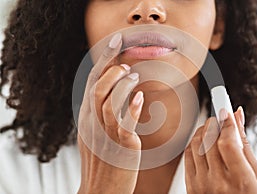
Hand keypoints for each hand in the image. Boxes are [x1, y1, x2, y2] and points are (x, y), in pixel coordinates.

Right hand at [77, 33, 142, 193]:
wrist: (100, 191)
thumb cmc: (103, 163)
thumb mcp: (96, 135)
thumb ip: (102, 114)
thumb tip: (117, 95)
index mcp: (87, 119)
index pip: (93, 83)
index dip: (104, 61)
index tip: (116, 42)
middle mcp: (93, 124)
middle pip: (97, 87)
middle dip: (111, 67)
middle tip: (125, 62)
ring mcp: (105, 135)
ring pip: (107, 101)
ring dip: (121, 85)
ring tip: (134, 76)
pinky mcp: (121, 147)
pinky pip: (123, 123)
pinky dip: (131, 107)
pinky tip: (139, 97)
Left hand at [185, 107, 256, 193]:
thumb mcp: (253, 172)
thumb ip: (244, 143)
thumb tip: (237, 117)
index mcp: (239, 179)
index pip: (227, 142)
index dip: (226, 123)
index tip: (226, 111)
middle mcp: (218, 181)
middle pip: (209, 139)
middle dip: (214, 122)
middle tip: (219, 118)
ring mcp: (201, 183)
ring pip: (196, 143)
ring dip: (203, 130)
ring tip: (211, 129)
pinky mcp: (189, 184)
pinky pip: (187, 154)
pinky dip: (194, 142)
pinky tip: (202, 141)